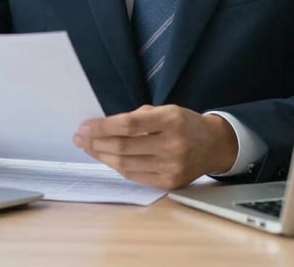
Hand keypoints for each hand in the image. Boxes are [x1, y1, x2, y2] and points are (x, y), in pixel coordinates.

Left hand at [72, 104, 237, 189]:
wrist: (213, 145)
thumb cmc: (184, 123)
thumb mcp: (165, 110)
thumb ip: (136, 118)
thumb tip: (101, 126)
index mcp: (170, 120)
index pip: (128, 125)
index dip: (102, 127)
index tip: (84, 126)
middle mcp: (172, 145)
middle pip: (123, 147)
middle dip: (96, 142)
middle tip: (79, 137)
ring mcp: (171, 167)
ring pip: (125, 164)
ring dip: (101, 155)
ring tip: (88, 147)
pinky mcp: (169, 183)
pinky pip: (134, 176)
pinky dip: (117, 166)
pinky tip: (106, 157)